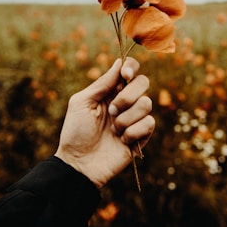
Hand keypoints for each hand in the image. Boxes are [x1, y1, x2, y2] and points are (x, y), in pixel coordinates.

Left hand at [55, 57, 154, 187]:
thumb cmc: (76, 132)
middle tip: (112, 110)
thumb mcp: (82, 102)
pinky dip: (133, 132)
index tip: (125, 75)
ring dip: (127, 117)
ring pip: (147, 103)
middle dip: (128, 96)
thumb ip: (102, 83)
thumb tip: (119, 62)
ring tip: (114, 129)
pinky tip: (122, 140)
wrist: (80, 164)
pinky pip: (149, 123)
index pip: (130, 69)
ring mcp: (134, 118)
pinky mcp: (142, 135)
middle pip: (143, 82)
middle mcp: (125, 101)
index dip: (132, 68)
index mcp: (110, 90)